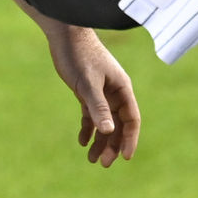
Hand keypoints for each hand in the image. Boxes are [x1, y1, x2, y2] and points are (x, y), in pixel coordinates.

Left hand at [44, 27, 140, 167]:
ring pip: (105, 122)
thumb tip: (109, 131)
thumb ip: (98, 107)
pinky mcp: (87, 91)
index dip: (130, 139)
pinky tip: (82, 142)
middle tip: (103, 164)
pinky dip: (88, 128)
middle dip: (113, 144)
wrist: (66, 34)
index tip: (125, 158)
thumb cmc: (80, 55)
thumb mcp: (88, 83)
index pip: (132, 119)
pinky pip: (91, 114)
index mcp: (122, 88)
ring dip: (100, 140)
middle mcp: (114, 92)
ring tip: (92, 159)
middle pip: (118, 124)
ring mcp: (101, 92)